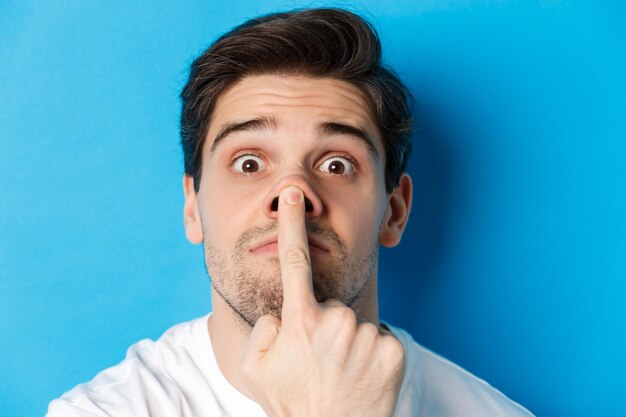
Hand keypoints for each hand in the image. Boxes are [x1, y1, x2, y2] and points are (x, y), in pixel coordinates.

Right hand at [239, 185, 404, 416]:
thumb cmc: (291, 404)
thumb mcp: (255, 367)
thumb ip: (262, 328)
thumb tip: (283, 312)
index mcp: (300, 319)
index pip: (293, 261)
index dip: (293, 224)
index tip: (295, 195)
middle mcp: (336, 320)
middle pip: (330, 306)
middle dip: (323, 325)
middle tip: (319, 362)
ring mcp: (367, 334)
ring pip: (355, 324)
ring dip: (348, 342)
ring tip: (340, 373)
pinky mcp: (393, 349)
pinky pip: (379, 338)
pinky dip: (372, 353)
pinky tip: (361, 376)